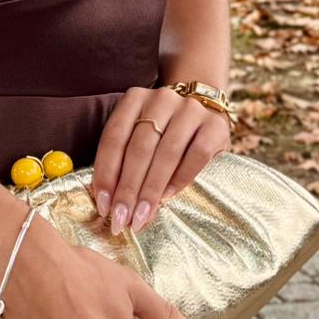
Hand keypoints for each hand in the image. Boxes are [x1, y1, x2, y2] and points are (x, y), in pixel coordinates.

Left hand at [90, 84, 231, 233]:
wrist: (207, 111)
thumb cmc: (165, 131)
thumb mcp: (140, 133)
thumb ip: (124, 158)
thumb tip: (108, 201)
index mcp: (135, 98)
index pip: (114, 138)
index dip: (106, 173)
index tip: (103, 205)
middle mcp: (162, 99)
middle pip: (139, 148)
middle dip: (128, 189)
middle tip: (121, 220)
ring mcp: (191, 109)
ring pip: (166, 154)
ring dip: (151, 190)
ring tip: (141, 217)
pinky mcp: (215, 125)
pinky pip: (196, 155)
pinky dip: (180, 179)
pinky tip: (168, 197)